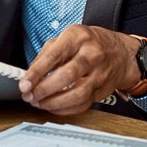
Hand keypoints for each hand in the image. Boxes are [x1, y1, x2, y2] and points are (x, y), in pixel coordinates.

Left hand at [18, 25, 142, 114]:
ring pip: (77, 94)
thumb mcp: (68, 37)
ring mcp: (99, 74)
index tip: (24, 84)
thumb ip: (47, 54)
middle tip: (30, 95)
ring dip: (54, 102)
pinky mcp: (102, 90)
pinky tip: (53, 106)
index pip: (54, 56)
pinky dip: (65, 109)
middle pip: (67, 76)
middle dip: (44, 89)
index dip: (37, 72)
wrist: (122, 53)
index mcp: (78, 37)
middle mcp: (91, 54)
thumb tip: (30, 74)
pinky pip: (83, 104)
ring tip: (39, 102)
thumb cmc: (90, 43)